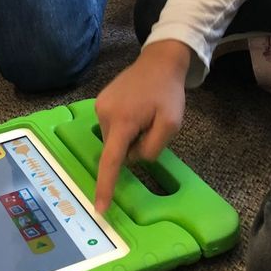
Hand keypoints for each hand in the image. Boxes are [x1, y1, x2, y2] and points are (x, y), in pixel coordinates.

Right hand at [94, 40, 191, 212]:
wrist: (158, 62)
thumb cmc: (167, 93)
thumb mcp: (171, 124)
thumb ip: (151, 148)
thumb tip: (132, 158)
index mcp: (122, 121)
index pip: (111, 161)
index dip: (105, 186)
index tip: (99, 208)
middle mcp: (104, 114)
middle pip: (116, 150)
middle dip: (133, 146)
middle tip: (151, 125)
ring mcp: (99, 106)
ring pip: (114, 140)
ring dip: (129, 136)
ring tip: (144, 114)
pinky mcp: (100, 101)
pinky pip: (112, 127)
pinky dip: (124, 127)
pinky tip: (136, 110)